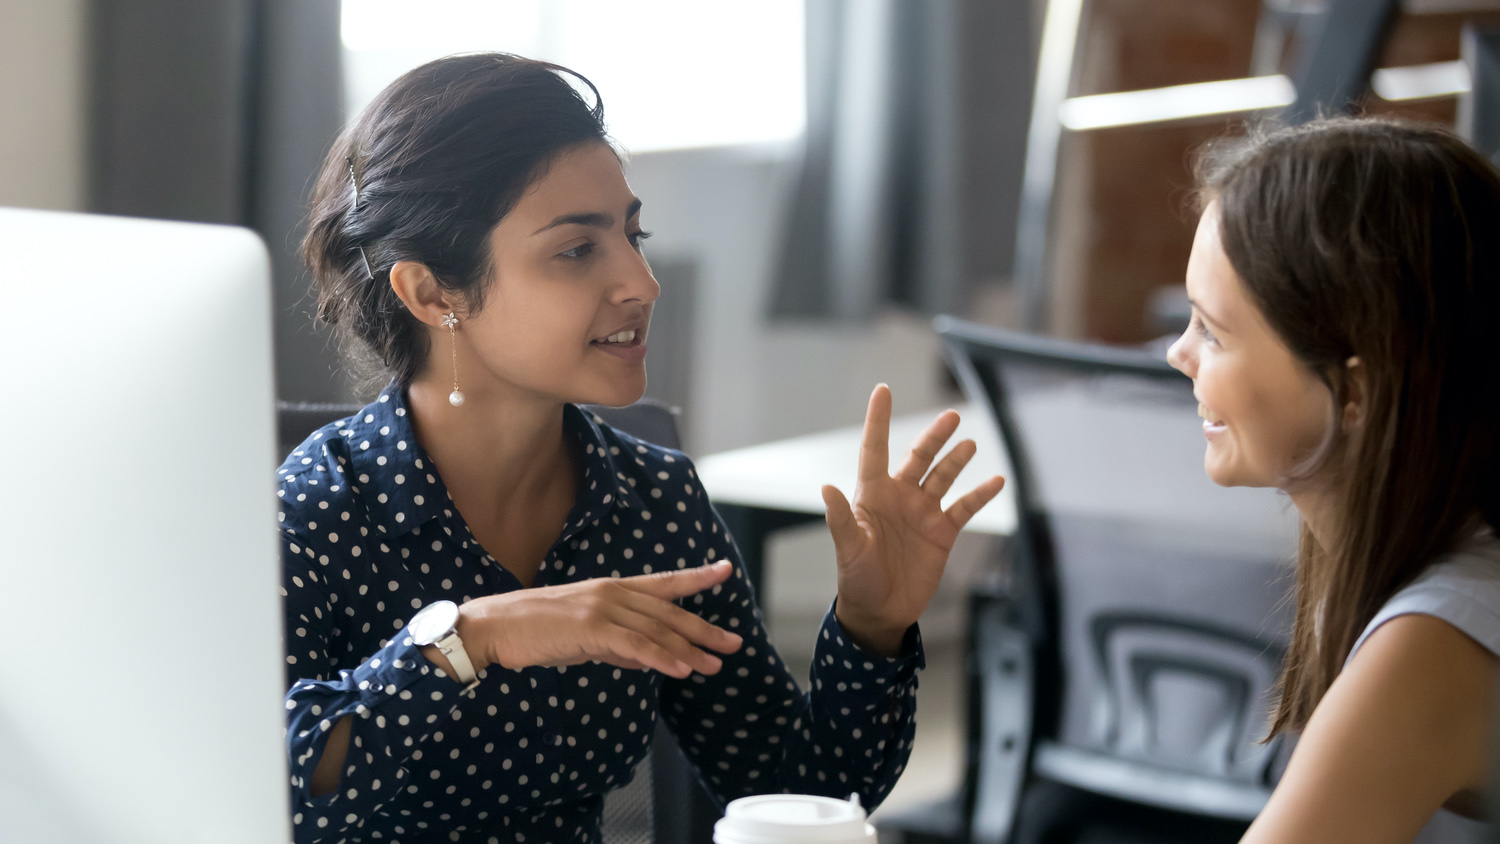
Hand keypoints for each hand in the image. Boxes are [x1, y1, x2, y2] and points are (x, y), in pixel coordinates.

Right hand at [441, 562, 743, 679]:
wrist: (495, 627)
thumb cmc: (535, 631)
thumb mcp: (584, 635)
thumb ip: (617, 643)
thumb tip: (646, 658)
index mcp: (611, 589)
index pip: (663, 582)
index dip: (696, 578)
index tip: (724, 571)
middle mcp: (612, 592)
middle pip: (668, 612)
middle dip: (704, 629)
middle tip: (733, 643)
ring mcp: (602, 607)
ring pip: (656, 630)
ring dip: (689, 650)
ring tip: (714, 665)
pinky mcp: (590, 627)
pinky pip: (634, 645)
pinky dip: (660, 658)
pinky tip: (680, 669)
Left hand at [822, 384, 1004, 655]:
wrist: (880, 611)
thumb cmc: (857, 579)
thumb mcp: (848, 549)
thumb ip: (841, 519)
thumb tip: (827, 487)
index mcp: (872, 495)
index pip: (874, 448)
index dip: (878, 419)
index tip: (883, 389)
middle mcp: (899, 497)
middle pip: (918, 457)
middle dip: (934, 436)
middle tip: (950, 416)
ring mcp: (922, 513)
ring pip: (943, 477)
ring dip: (956, 460)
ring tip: (970, 443)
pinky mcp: (942, 533)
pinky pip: (965, 507)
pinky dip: (981, 494)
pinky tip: (997, 481)